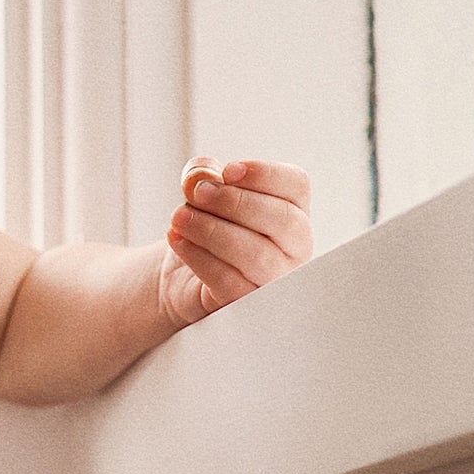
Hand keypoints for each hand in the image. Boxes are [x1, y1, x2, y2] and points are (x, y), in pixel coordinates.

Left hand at [161, 155, 312, 324]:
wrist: (183, 276)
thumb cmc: (205, 229)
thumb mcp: (203, 196)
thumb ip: (203, 176)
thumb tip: (201, 172)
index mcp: (294, 211)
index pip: (297, 186)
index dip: (265, 175)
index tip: (228, 170)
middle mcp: (295, 246)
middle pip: (282, 219)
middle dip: (235, 202)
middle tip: (198, 193)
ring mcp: (276, 279)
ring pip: (256, 253)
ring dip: (212, 230)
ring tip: (180, 217)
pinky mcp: (247, 303)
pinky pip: (229, 281)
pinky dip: (198, 256)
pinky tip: (177, 239)